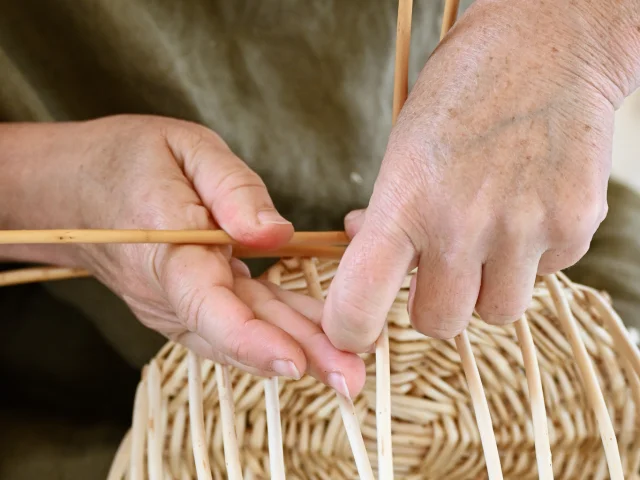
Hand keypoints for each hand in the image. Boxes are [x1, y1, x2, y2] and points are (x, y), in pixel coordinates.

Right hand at [0, 115, 363, 395]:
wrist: (73, 190)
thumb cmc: (127, 159)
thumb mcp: (185, 148)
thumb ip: (233, 189)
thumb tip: (277, 234)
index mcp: (166, 249)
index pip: (208, 305)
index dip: (251, 338)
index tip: (296, 361)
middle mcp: (169, 292)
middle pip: (238, 332)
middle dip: (300, 357)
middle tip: (353, 379)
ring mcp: (176, 305)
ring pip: (243, 334)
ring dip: (296, 352)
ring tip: (348, 369)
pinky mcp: (188, 305)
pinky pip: (237, 323)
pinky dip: (277, 334)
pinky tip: (316, 342)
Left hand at [322, 0, 639, 350]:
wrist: (548, 44)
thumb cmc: (462, 93)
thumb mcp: (404, 149)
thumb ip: (389, 213)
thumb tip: (369, 251)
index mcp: (407, 202)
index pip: (360, 302)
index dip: (351, 330)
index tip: (355, 330)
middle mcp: (464, 226)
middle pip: (438, 325)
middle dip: (432, 304)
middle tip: (435, 270)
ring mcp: (525, 229)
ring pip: (496, 312)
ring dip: (485, 288)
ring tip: (487, 237)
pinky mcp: (574, 226)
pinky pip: (544, 276)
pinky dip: (531, 258)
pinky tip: (527, 208)